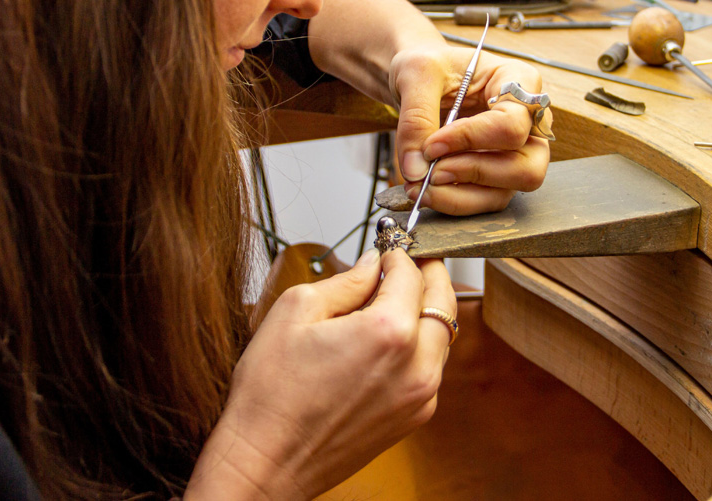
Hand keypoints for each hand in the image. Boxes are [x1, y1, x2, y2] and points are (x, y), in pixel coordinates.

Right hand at [185, 249, 454, 499]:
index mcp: (389, 331)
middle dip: (428, 275)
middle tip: (409, 262)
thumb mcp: (296, 311)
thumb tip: (372, 265)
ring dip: (426, 310)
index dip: (399, 254)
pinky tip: (388, 340)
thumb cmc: (271, 393)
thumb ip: (345, 281)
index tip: (387, 249)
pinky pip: (431, 367)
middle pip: (443, 301)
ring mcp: (421, 395)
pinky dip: (420, 345)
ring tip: (395, 299)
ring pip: (443, 335)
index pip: (412, 273)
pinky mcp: (416, 417)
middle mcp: (416, 365)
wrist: (267, 462)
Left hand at [389, 43, 550, 215]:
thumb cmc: (430, 67)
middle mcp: (529, 121)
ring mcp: (518, 153)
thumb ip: (416, 118)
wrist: (420, 81)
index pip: (511, 124)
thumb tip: (417, 169)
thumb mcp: (417, 73)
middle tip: (431, 170)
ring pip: (506, 192)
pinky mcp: (498, 176)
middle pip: (526, 167)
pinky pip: (485, 202)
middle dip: (474, 173)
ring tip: (419, 184)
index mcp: (521, 82)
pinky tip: (424, 190)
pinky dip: (452, 202)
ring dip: (459, 196)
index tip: (432, 145)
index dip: (471, 140)